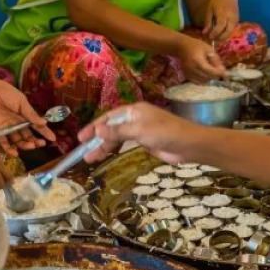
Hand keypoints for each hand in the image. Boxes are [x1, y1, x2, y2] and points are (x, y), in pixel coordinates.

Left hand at [0, 81, 56, 155]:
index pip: (36, 124)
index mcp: (24, 114)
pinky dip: (9, 148)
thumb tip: (44, 122)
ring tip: (30, 146)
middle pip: (27, 134)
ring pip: (18, 139)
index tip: (53, 139)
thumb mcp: (21, 102)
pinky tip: (15, 153)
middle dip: (34, 140)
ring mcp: (8, 127)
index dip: (44, 132)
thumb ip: (30, 114)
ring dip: (24, 145)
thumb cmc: (5, 93)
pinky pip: (4, 141)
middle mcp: (17, 122)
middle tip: (40, 144)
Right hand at [77, 102, 201, 164]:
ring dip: (103, 147)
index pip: (109, 117)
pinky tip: (105, 156)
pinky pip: (124, 144)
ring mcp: (139, 131)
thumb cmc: (165, 132)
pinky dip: (114, 150)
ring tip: (90, 159)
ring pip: (116, 138)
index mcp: (133, 110)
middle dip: (97, 140)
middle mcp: (134, 119)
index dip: (94, 127)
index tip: (82, 138)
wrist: (188, 145)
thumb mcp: (139, 131)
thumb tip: (97, 129)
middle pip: (111, 128)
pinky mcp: (144, 142)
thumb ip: (117, 131)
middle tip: (82, 152)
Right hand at [175, 36, 226, 82]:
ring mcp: (189, 74)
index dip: (219, 73)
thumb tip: (223, 71)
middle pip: (207, 77)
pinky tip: (206, 74)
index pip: (210, 71)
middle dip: (216, 75)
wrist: (181, 47)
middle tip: (220, 71)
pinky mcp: (187, 76)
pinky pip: (198, 82)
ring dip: (210, 78)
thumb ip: (216, 60)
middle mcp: (192, 69)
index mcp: (197, 61)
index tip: (227, 73)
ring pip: (203, 81)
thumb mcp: (208, 49)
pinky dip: (204, 80)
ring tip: (213, 71)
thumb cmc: (196, 46)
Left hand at [199, 0, 239, 44]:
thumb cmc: (216, 1)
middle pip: (228, 31)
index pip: (220, 26)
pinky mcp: (237, 20)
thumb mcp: (209, 10)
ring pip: (231, 31)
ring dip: (224, 37)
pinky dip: (227, 33)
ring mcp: (236, 18)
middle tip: (213, 40)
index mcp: (223, 13)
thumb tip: (204, 33)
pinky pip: (233, 29)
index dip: (215, 33)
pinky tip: (221, 35)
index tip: (209, 37)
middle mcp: (231, 16)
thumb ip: (208, 22)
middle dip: (221, 38)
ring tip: (217, 39)